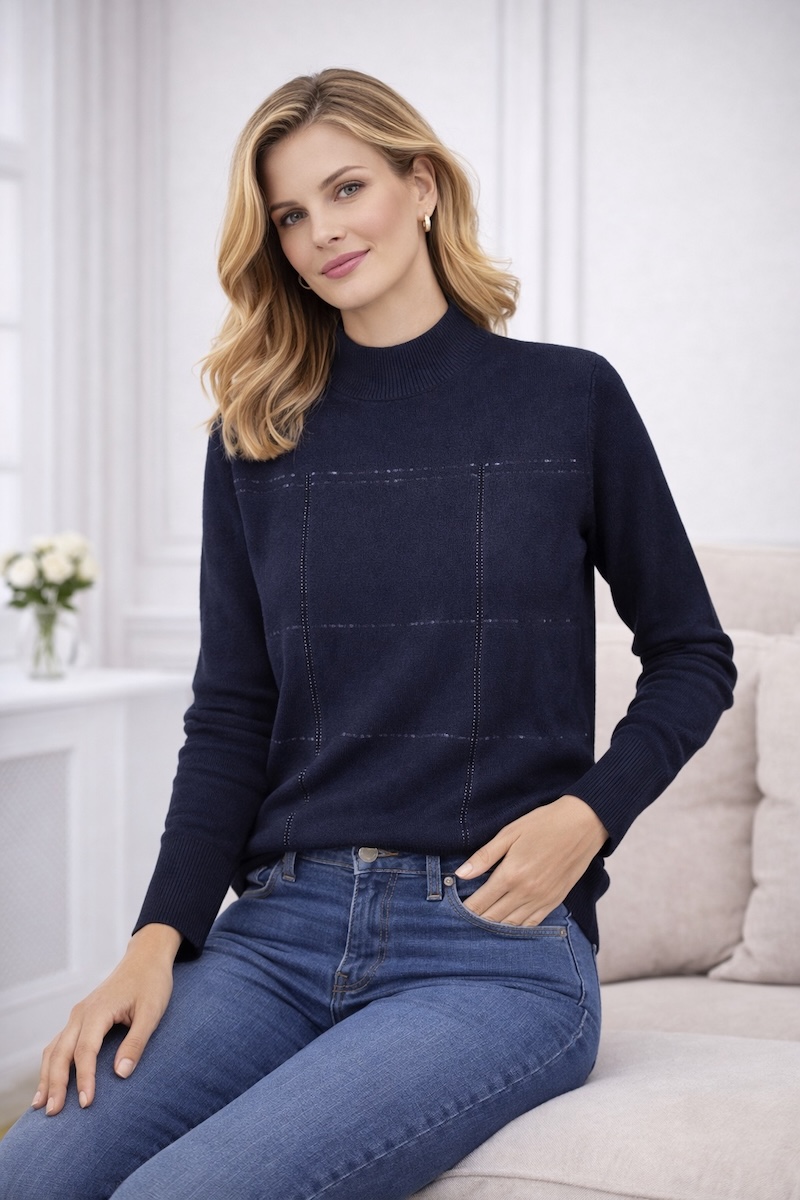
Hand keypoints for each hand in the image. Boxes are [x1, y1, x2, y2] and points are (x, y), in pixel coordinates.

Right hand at [32, 923, 180, 1115]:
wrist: (145, 959)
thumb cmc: (152, 984)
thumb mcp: (151, 1012)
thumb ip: (136, 1042)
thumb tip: (121, 1074)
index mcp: (98, 1010)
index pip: (85, 1051)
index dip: (85, 1079)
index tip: (86, 1103)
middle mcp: (81, 1013)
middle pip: (61, 1053)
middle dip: (55, 1084)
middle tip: (53, 1113)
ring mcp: (77, 1015)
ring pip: (54, 1049)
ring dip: (47, 1077)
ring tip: (41, 1106)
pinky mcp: (79, 1018)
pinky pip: (58, 1043)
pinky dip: (51, 1064)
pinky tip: (49, 1082)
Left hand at [455, 795, 607, 926]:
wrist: (584, 825)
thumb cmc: (544, 824)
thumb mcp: (509, 833)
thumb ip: (484, 856)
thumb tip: (460, 874)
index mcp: (511, 875)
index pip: (480, 903)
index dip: (464, 909)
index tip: (453, 909)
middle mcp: (526, 893)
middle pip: (493, 917)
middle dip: (475, 920)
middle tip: (462, 920)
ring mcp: (542, 900)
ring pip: (511, 924)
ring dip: (494, 926)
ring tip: (481, 923)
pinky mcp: (555, 901)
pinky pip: (532, 924)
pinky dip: (516, 927)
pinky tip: (507, 923)